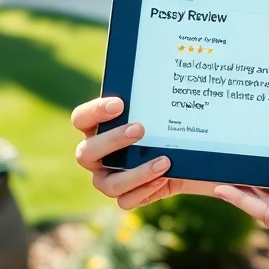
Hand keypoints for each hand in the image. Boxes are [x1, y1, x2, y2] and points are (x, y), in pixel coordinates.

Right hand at [70, 96, 221, 208]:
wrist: (187, 157)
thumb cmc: (167, 127)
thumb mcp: (164, 112)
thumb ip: (155, 99)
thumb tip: (163, 66)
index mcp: (98, 128)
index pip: (81, 119)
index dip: (94, 112)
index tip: (120, 104)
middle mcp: (97, 155)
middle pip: (85, 153)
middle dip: (112, 140)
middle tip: (140, 129)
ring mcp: (108, 178)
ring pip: (107, 184)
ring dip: (135, 172)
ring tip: (164, 161)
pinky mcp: (126, 197)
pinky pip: (125, 201)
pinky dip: (144, 191)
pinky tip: (164, 179)